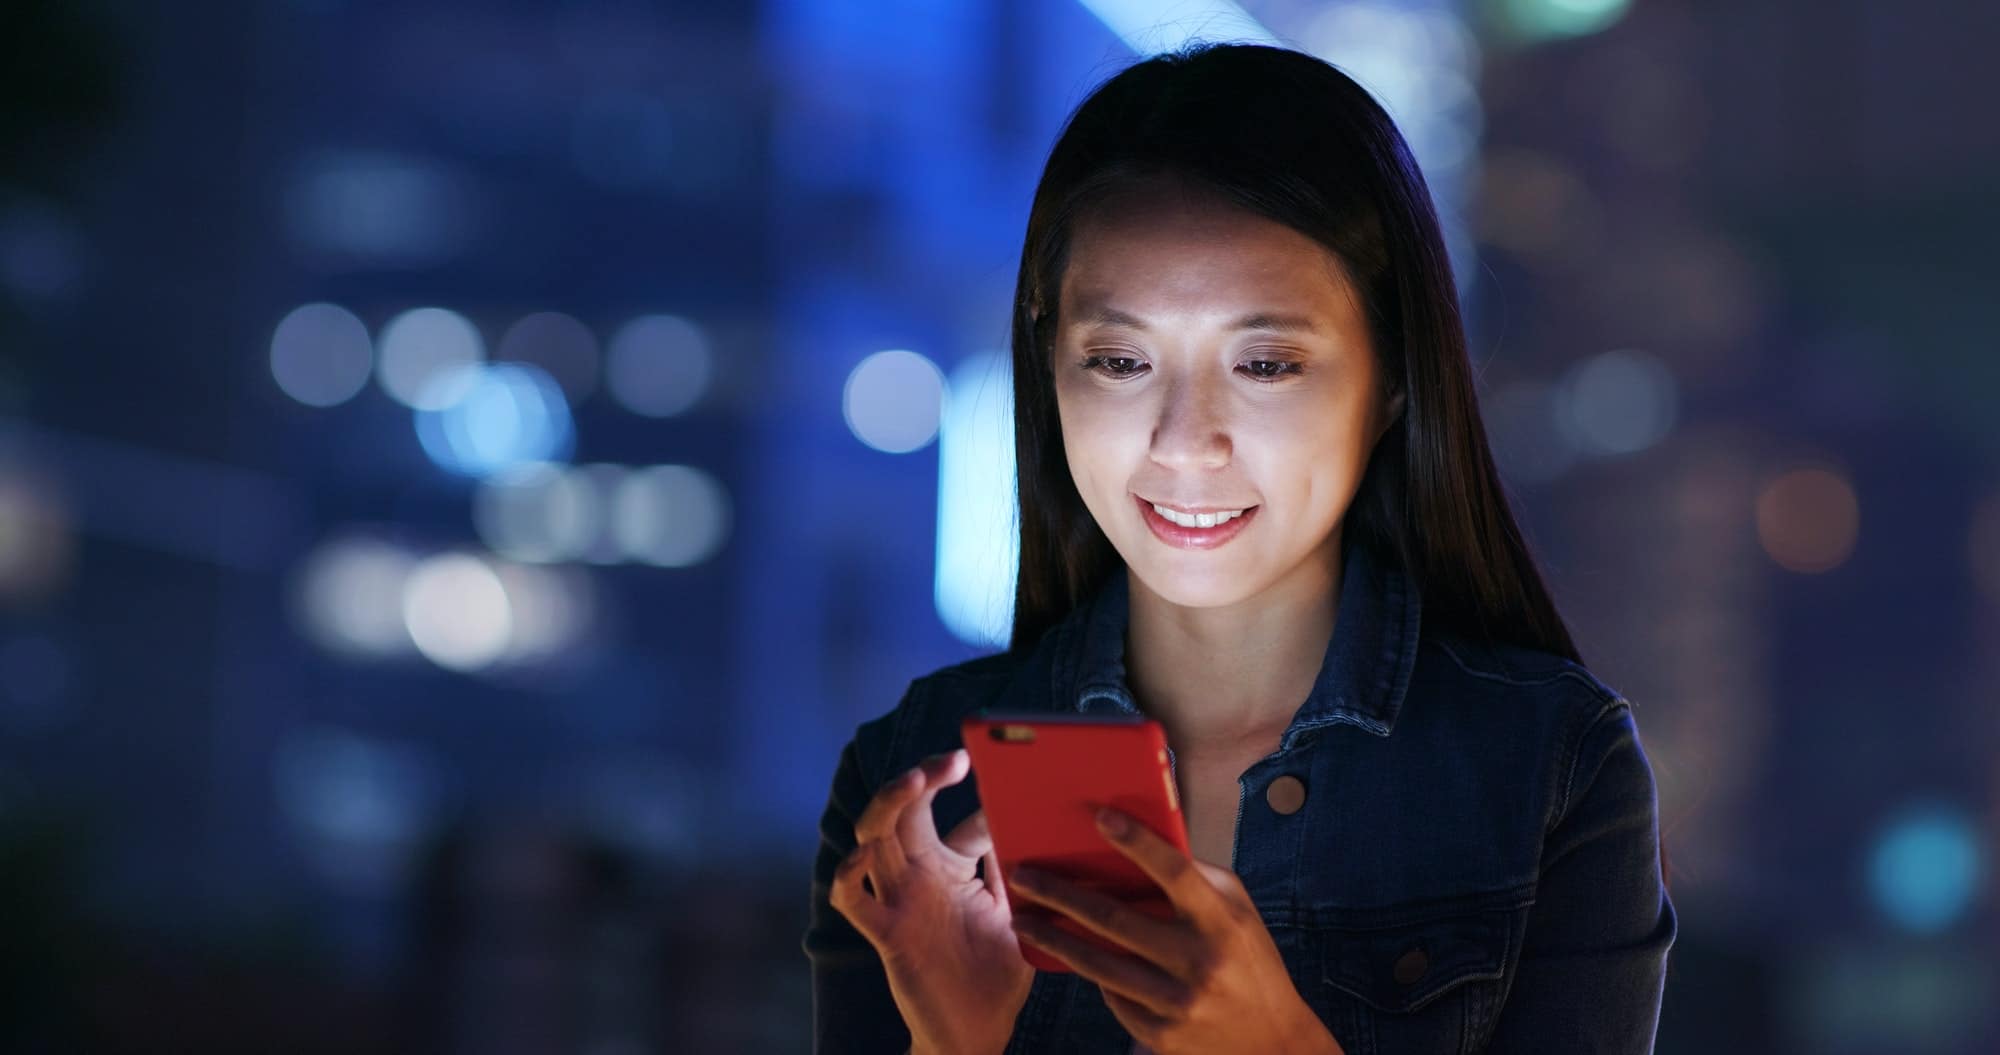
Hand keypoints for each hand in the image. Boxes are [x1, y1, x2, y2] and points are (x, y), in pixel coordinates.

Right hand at [828, 749, 1032, 1054]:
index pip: (954, 816)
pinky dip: (849, 875)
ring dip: (887, 803)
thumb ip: (1013, 870)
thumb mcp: (1015, 913)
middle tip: (948, 761)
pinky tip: (865, 856)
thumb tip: (1033, 820)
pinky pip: (854, 900)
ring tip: (914, 780)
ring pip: (873, 838)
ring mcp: (900, 901)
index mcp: (951, 869)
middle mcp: (920, 876)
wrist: (977, 1033)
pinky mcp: (887, 933)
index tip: (987, 766)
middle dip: (920, 778)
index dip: (968, 789)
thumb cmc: (995, 974)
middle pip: (904, 811)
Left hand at [1004, 808, 1343, 1054]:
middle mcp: (1199, 961)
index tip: (1099, 816)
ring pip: (1098, 963)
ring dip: (1054, 938)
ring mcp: (1177, 1002)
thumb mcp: (1237, 913)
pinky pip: (1112, 996)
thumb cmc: (1250, 962)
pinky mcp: (1160, 1034)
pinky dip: (1095, 975)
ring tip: (1024, 920)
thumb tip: (1143, 844)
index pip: (1175, 872)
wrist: (1273, 1043)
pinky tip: (1076, 959)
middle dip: (1060, 894)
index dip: (1138, 842)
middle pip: (1114, 919)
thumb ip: (1197, 881)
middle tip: (1023, 876)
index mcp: (1220, 922)